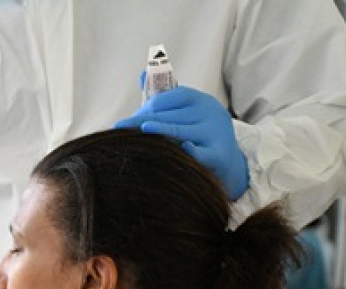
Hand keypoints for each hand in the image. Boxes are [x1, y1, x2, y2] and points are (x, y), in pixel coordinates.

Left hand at [115, 85, 248, 199]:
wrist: (225, 157)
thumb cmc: (197, 130)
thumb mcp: (184, 109)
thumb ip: (164, 94)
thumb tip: (142, 74)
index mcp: (199, 99)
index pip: (167, 99)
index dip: (145, 109)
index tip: (127, 120)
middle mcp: (208, 112)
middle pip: (168, 116)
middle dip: (142, 122)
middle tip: (120, 131)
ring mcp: (214, 132)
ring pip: (178, 133)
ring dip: (156, 135)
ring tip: (134, 137)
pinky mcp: (217, 154)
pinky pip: (200, 153)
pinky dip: (190, 151)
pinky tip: (181, 148)